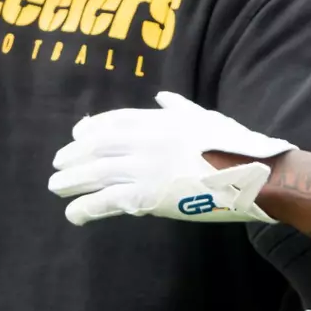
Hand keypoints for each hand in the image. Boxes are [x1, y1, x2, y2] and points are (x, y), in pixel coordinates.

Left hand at [48, 91, 294, 225]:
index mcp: (161, 120)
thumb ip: (180, 107)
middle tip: (58, 164)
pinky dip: (85, 208)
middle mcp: (146, 141)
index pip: (115, 120)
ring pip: (96, 172)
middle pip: (98, 146)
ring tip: (56, 187)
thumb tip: (162, 96)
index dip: (91, 128)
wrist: (254, 175)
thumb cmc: (237, 146)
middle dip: (74, 155)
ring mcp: (145, 168)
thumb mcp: (207, 117)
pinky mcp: (147, 197)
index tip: (77, 134)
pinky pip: (106, 202)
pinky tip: (74, 214)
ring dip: (71, 180)